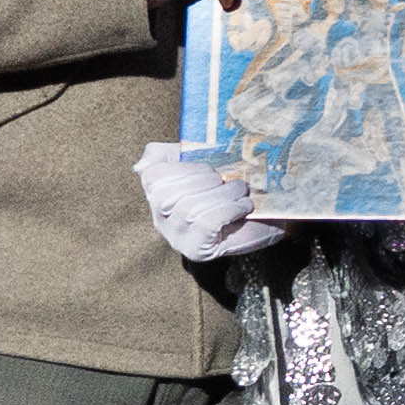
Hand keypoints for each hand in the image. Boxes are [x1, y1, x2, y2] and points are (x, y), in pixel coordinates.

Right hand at [136, 141, 268, 262]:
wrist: (264, 209)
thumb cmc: (227, 183)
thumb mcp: (196, 158)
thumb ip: (164, 154)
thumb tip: (140, 166)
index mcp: (157, 192)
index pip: (153, 177)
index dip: (185, 168)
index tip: (211, 169)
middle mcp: (160, 217)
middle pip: (169, 195)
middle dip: (205, 181)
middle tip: (228, 180)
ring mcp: (176, 237)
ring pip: (190, 209)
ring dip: (222, 195)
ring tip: (240, 191)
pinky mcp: (196, 250)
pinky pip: (206, 225)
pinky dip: (228, 210)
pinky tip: (242, 206)